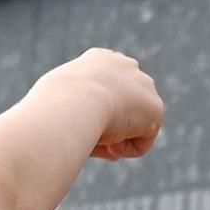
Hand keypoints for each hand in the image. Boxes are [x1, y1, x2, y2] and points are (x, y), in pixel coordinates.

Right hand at [42, 49, 162, 160]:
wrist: (73, 103)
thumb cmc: (53, 106)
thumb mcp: (55, 103)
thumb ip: (72, 110)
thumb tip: (86, 131)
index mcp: (99, 59)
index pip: (105, 89)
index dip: (94, 113)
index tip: (80, 124)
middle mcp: (125, 66)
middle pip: (122, 107)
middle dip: (110, 126)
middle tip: (88, 136)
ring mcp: (144, 85)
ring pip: (131, 126)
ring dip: (114, 139)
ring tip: (93, 136)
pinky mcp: (156, 110)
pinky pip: (139, 144)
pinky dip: (123, 150)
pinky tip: (108, 141)